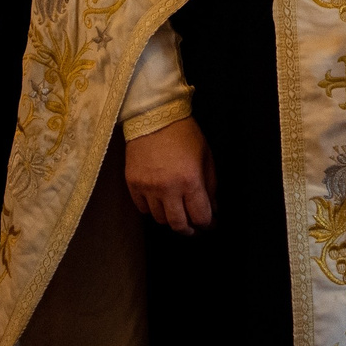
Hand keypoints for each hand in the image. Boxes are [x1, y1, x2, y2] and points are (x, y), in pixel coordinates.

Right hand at [125, 116, 215, 233]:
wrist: (153, 116)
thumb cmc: (184, 133)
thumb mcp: (206, 157)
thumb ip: (211, 186)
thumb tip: (213, 209)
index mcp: (190, 181)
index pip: (201, 217)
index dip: (208, 224)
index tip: (209, 223)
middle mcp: (168, 188)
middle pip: (178, 225)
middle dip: (189, 230)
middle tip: (194, 227)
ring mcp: (148, 187)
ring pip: (159, 219)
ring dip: (170, 219)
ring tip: (176, 211)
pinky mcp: (133, 184)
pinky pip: (143, 209)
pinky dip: (152, 209)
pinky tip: (159, 201)